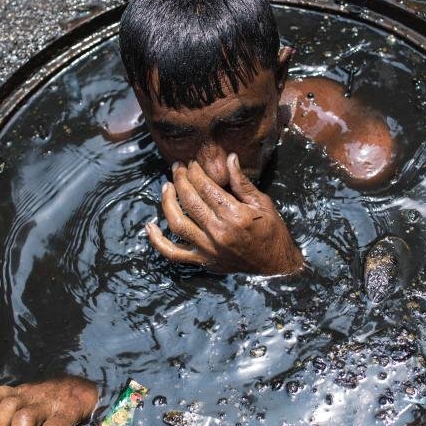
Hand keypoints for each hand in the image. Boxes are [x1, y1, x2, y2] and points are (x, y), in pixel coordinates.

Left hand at [146, 154, 304, 274]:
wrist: (275, 267)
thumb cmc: (272, 232)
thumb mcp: (263, 204)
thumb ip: (242, 182)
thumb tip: (229, 158)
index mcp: (235, 215)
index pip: (206, 188)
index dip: (195, 172)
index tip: (192, 163)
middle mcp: (219, 232)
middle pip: (190, 201)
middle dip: (181, 180)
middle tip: (177, 168)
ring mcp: (208, 249)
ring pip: (177, 222)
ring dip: (167, 202)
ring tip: (166, 186)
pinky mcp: (203, 261)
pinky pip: (173, 253)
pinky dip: (157, 241)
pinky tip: (149, 226)